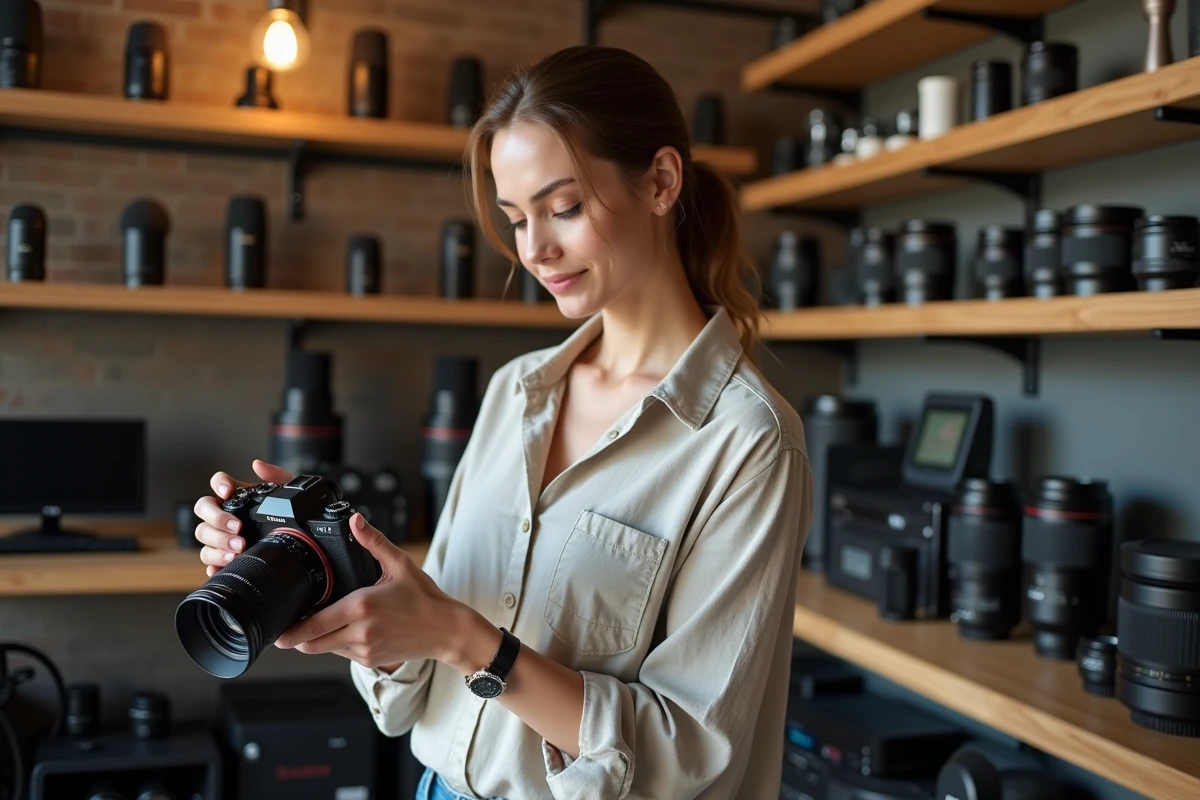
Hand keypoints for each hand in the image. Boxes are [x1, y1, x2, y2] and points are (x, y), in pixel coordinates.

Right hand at [194, 460, 293, 576]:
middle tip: (237, 528)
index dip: (219, 484)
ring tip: (239, 549)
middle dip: (217, 518)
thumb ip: (276, 476)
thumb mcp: (289, 494)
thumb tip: (258, 465)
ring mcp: (222, 535)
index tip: (228, 492)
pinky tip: (225, 564)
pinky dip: (214, 563)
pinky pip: (209, 560)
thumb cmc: (292, 516)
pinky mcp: (223, 556)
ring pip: (203, 534)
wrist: (304, 541)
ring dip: (218, 541)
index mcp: (239, 496)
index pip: (219, 483)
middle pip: (203, 509)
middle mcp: (225, 514)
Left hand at [273, 512, 481, 670]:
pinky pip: (343, 654)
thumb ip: (374, 542)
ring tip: (316, 625)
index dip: (291, 630)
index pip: (314, 625)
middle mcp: (360, 632)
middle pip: (311, 644)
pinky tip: (344, 630)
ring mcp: (365, 650)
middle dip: (295, 639)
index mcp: (361, 606)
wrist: (447, 630)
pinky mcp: (371, 660)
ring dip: (317, 640)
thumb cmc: (425, 597)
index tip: (278, 629)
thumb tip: (356, 520)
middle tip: (283, 631)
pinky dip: (337, 644)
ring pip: (326, 650)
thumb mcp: (400, 564)